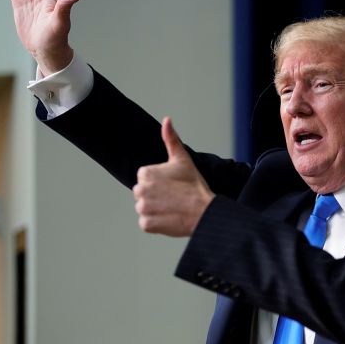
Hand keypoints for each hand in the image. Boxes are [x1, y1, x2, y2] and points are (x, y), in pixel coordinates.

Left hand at [133, 118, 215, 236]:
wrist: (204, 211)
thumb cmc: (195, 185)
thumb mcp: (183, 159)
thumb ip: (171, 139)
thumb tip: (166, 119)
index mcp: (145, 173)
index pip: (146, 179)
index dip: (160, 183)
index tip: (173, 186)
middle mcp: (139, 190)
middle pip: (143, 193)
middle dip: (156, 195)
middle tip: (174, 197)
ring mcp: (142, 208)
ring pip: (145, 208)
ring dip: (156, 209)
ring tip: (172, 208)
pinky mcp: (146, 224)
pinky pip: (146, 223)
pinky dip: (156, 222)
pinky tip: (170, 218)